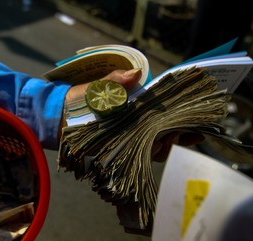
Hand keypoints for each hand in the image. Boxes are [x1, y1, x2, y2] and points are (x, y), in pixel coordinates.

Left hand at [62, 69, 203, 161]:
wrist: (57, 119)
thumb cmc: (77, 100)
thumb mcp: (97, 87)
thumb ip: (116, 81)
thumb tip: (138, 72)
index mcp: (134, 104)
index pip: (164, 109)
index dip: (181, 115)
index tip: (195, 121)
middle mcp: (135, 121)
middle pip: (165, 128)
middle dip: (178, 133)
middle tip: (182, 134)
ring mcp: (129, 136)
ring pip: (157, 144)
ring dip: (166, 144)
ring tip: (166, 142)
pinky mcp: (121, 149)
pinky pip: (142, 155)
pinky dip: (152, 154)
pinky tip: (157, 151)